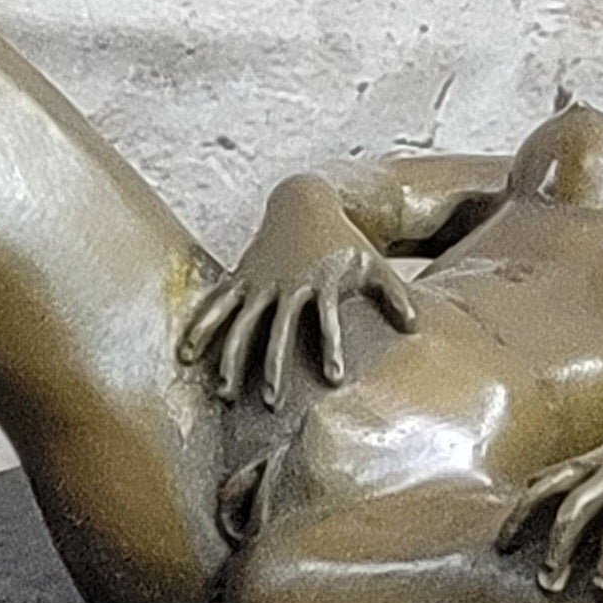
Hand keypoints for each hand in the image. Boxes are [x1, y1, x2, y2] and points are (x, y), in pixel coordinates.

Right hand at [181, 175, 417, 402]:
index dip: (331, 348)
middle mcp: (286, 285)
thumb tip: (415, 327)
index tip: (333, 379)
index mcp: (320, 283)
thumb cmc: (344, 241)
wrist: (305, 200)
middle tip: (272, 402)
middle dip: (273, 367)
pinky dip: (202, 330)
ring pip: (242, 325)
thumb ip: (395, 296)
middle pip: (277, 331)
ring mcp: (259, 282)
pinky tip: (187, 357)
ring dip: (233, 360)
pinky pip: (216, 307)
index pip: (327, 320)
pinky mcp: (240, 279)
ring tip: (225, 395)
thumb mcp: (375, 264)